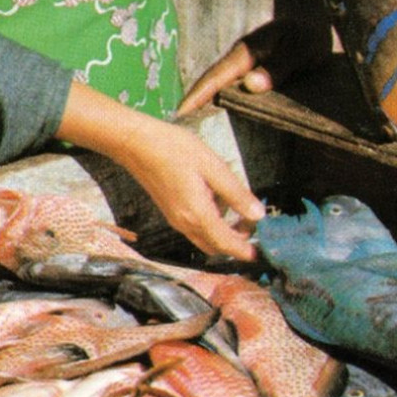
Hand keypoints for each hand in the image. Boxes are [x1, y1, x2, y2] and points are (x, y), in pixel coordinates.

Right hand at [117, 119, 265, 259]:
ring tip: (237, 206)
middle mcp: (185, 223)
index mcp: (198, 214)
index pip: (226, 244)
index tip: (260, 252)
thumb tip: (258, 214)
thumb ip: (236, 193)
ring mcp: (176, 219)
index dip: (245, 250)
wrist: (136, 143)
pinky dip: (210, 223)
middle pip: (215, 247)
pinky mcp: (171, 211)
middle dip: (236, 242)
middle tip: (252, 223)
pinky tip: (215, 198)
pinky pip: (195, 228)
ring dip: (223, 233)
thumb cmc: (174, 149)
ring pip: (204, 238)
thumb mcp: (212, 166)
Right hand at [177, 17, 332, 115]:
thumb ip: (277, 67)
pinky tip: (212, 111)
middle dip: (192, 100)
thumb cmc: (308, 33)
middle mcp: (239, 57)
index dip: (199, 95)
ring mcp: (242, 62)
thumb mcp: (301, 50)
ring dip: (202, 99)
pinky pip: (228, 83)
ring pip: (217, 82)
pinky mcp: (249, 66)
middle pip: (210, 81)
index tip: (181, 112)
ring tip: (187, 122)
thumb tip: (250, 86)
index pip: (217, 77)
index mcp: (247, 53)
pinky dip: (216, 96)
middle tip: (175, 126)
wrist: (309, 15)